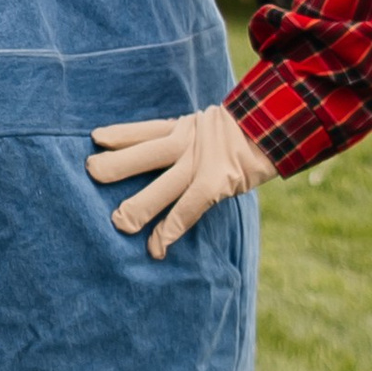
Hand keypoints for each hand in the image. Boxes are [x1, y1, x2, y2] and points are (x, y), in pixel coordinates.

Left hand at [86, 103, 274, 258]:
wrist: (281, 125)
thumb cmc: (244, 132)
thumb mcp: (211, 125)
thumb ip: (185, 136)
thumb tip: (162, 151)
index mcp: (183, 126)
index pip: (143, 129)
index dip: (118, 135)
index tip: (95, 138)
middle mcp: (187, 142)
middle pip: (143, 154)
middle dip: (115, 166)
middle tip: (90, 173)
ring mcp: (202, 163)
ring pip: (162, 186)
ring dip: (139, 207)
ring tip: (119, 224)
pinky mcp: (218, 182)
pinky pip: (189, 208)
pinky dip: (172, 228)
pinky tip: (157, 246)